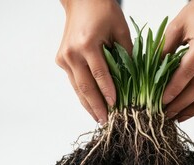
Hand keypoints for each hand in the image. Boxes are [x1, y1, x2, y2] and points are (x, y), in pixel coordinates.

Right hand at [55, 0, 131, 124]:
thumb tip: (132, 80)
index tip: (117, 108)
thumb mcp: (120, 30)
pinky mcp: (61, 60)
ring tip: (99, 119)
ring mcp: (64, 58)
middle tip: (106, 122)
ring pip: (77, 88)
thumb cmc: (103, 11)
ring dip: (88, 105)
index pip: (100, 75)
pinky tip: (91, 105)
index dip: (109, 93)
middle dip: (96, 107)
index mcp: (87, 45)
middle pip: (85, 87)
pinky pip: (74, 81)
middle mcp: (72, 53)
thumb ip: (126, 54)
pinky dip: (83, 94)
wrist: (81, 1)